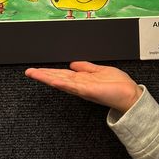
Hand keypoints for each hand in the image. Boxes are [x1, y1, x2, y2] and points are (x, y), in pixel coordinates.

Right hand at [25, 60, 142, 113]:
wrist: (129, 95)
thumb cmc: (118, 85)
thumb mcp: (99, 70)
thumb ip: (86, 67)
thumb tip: (73, 63)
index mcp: (82, 79)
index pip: (62, 74)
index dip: (48, 71)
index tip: (36, 69)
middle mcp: (80, 85)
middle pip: (57, 78)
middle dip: (42, 75)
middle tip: (29, 72)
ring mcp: (83, 88)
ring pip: (62, 81)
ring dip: (48, 77)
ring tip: (35, 74)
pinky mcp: (89, 90)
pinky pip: (73, 86)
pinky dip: (63, 83)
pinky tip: (53, 80)